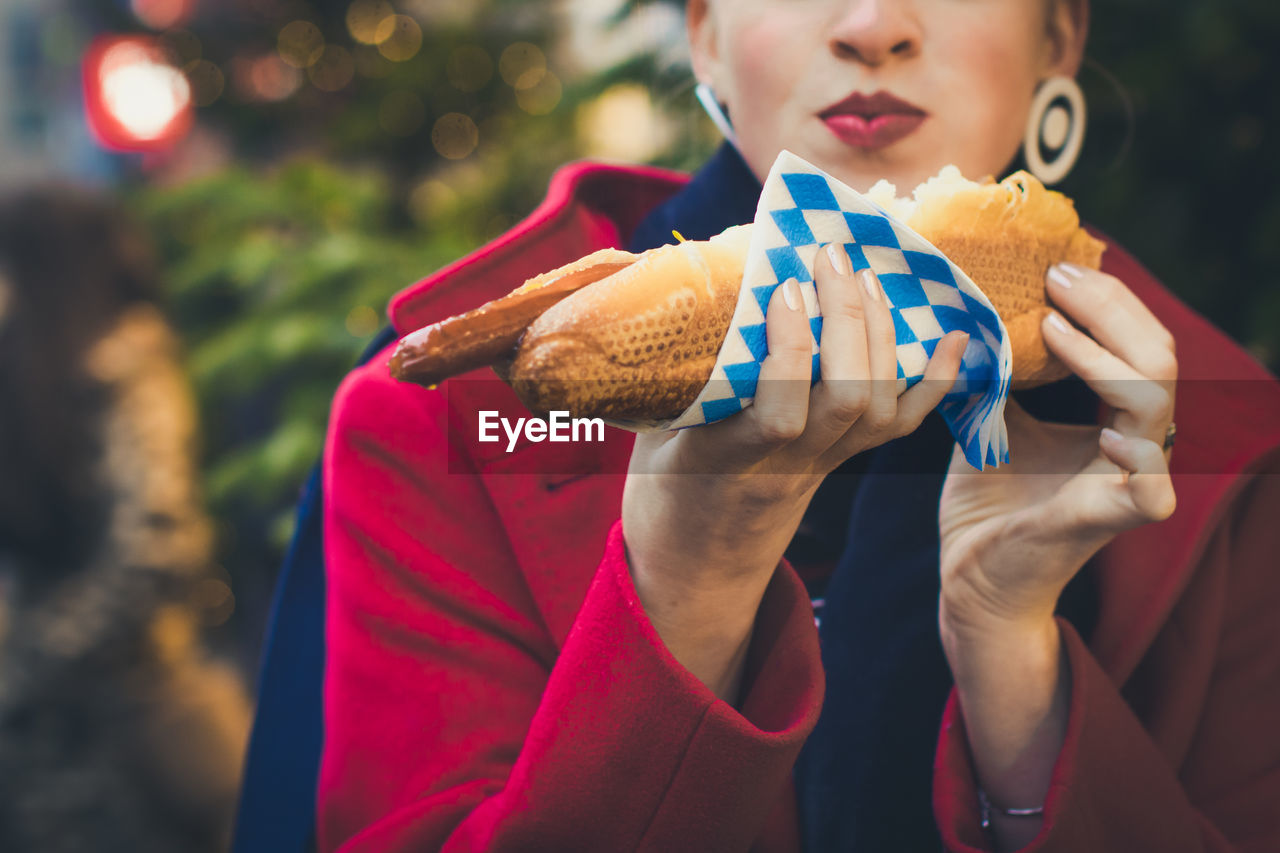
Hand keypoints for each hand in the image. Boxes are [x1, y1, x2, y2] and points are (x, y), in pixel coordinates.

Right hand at [622, 246, 969, 699]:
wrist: (698, 555)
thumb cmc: (666, 477)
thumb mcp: (655, 425)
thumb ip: (678, 365)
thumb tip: (700, 269)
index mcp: (731, 458)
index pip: (781, 414)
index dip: (791, 350)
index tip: (785, 288)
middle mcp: (791, 464)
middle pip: (846, 398)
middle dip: (847, 320)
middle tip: (831, 257)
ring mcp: (826, 463)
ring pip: (878, 405)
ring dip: (881, 333)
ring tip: (864, 276)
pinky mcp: (847, 460)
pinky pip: (901, 425)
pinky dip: (935, 380)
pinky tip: (955, 336)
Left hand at [938, 263, 1177, 631]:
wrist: (971, 576)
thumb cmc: (988, 500)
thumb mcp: (991, 419)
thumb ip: (1003, 373)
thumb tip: (979, 309)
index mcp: (1114, 418)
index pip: (1135, 342)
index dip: (1104, 300)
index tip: (1054, 269)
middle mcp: (1133, 444)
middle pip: (1155, 357)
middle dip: (1109, 308)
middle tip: (1054, 279)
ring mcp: (1129, 483)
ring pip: (1157, 402)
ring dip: (1103, 356)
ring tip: (1049, 326)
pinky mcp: (1111, 523)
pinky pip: (1149, 487)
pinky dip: (1131, 453)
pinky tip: (1102, 431)